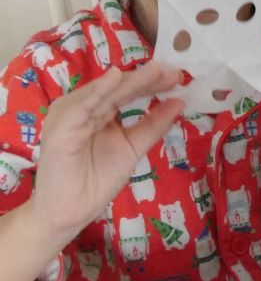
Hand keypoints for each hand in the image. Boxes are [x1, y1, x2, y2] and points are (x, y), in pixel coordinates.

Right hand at [32, 61, 183, 240]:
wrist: (71, 211)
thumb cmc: (97, 180)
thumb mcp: (132, 148)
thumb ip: (153, 125)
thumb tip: (179, 102)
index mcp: (99, 111)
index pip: (128, 92)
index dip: (152, 83)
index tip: (178, 78)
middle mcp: (84, 108)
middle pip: (118, 89)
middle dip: (147, 78)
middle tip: (173, 70)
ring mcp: (71, 115)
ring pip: (105, 93)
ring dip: (130, 80)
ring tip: (156, 70)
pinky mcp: (61, 127)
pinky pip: (83, 106)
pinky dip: (100, 91)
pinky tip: (117, 78)